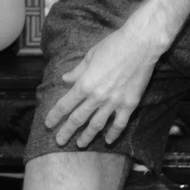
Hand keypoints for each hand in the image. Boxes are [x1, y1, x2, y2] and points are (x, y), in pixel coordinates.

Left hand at [44, 16, 168, 148]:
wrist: (141, 45)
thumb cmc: (113, 45)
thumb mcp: (90, 56)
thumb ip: (77, 72)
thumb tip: (65, 79)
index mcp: (85, 83)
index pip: (65, 105)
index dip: (55, 116)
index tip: (48, 124)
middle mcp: (97, 96)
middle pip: (78, 118)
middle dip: (67, 131)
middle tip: (60, 142)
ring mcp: (114, 102)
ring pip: (97, 124)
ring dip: (88, 136)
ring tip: (80, 145)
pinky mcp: (130, 104)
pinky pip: (119, 123)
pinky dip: (113, 134)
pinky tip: (108, 141)